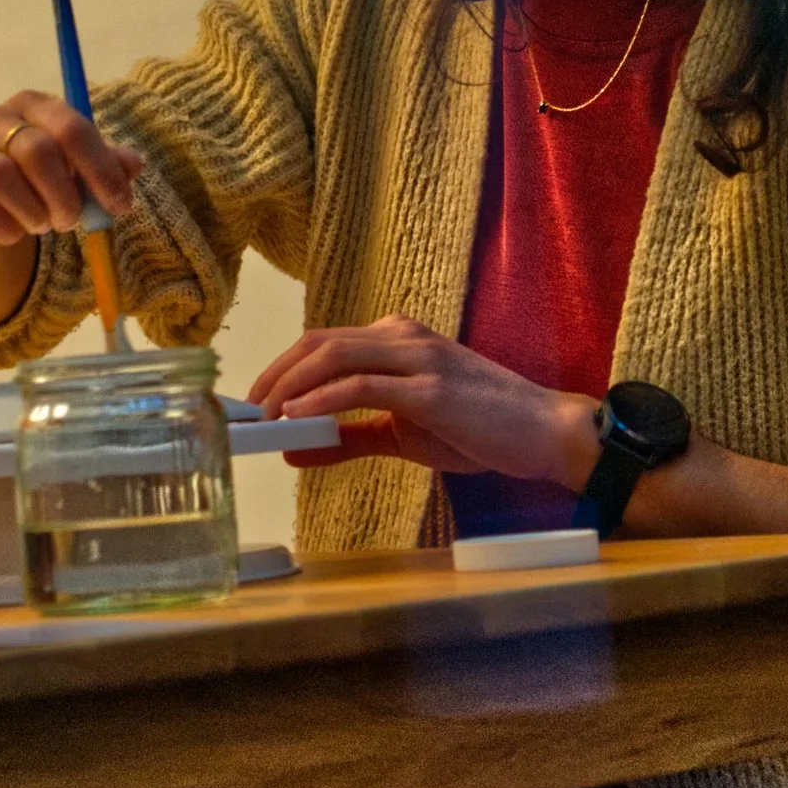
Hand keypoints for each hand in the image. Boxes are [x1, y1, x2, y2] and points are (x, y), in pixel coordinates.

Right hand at [0, 90, 146, 246]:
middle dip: (64, 195)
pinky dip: (5, 227)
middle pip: (36, 151)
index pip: (71, 127)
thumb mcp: (70, 163)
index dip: (100, 169)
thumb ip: (103, 161)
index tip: (120, 205)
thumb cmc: (28, 172)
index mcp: (30, 104)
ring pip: (1, 176)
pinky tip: (13, 231)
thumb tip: (133, 165)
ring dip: (33, 211)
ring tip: (42, 224)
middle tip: (73, 221)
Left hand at [249, 315, 600, 482]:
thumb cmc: (479, 428)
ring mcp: (417, 358)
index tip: (251, 400)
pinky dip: (322, 399)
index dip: (280, 368)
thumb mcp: (403, 433)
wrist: (543, 433)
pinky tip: (296, 418)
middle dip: (273, 373)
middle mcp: (402, 337)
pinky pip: (362, 386)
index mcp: (396, 339)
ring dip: (289, 385)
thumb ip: (350, 437)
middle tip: (244, 408)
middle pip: (318, 341)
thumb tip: (296, 449)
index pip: (323, 342)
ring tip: (262, 416)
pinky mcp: (429, 388)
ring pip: (334, 354)